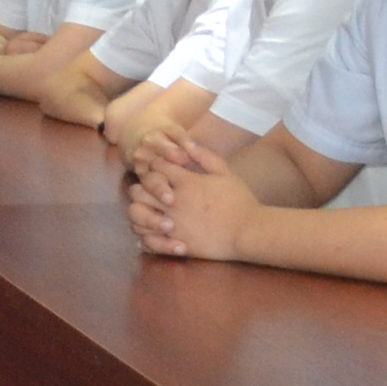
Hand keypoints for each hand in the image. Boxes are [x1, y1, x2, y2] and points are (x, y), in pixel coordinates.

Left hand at [124, 131, 254, 260]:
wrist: (249, 232)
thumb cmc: (240, 201)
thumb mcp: (225, 173)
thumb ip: (205, 156)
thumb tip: (187, 143)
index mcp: (185, 182)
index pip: (155, 167)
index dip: (154, 165)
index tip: (159, 168)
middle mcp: (173, 202)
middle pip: (139, 189)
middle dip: (142, 187)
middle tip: (151, 190)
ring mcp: (172, 224)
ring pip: (137, 215)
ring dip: (140, 210)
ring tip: (150, 210)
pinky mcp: (175, 242)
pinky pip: (147, 239)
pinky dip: (145, 234)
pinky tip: (153, 231)